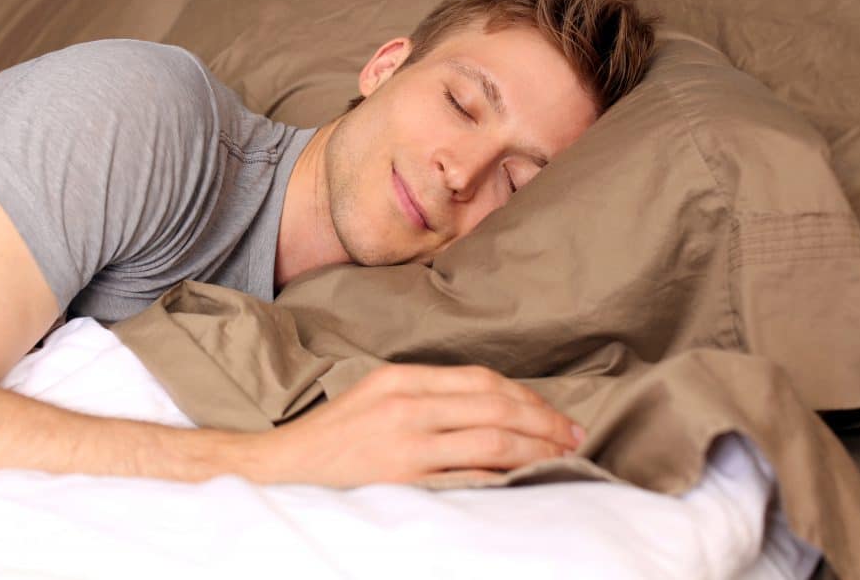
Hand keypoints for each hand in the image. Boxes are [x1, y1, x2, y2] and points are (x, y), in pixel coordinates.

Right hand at [250, 363, 585, 487]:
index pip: (481, 380)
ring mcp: (406, 444)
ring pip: (491, 442)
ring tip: (562, 456)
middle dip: (544, 422)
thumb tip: (490, 405)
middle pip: (495, 407)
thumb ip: (427, 392)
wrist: (285, 464)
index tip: (553, 413)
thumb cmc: (335, 431)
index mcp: (402, 378)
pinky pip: (468, 478)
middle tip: (574, 436)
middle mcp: (407, 405)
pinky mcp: (403, 480)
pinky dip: (504, 478)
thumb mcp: (378, 393)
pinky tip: (526, 480)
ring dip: (536, 449)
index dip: (527, 396)